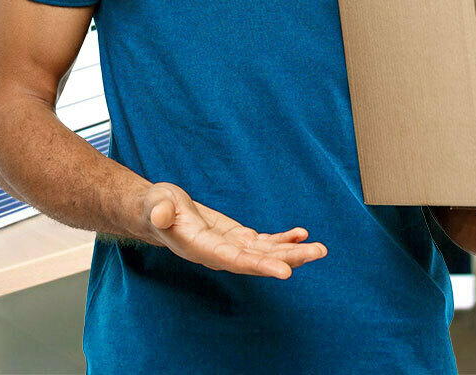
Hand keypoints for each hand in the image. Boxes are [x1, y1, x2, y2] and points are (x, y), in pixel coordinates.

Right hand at [138, 181, 327, 278]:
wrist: (158, 212)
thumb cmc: (156, 207)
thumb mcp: (156, 204)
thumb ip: (160, 211)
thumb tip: (162, 214)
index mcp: (202, 249)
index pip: (236, 261)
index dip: (261, 265)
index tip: (286, 271)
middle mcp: (220, 254)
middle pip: (259, 260)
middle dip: (289, 258)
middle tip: (317, 252)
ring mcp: (230, 247)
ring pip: (266, 253)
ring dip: (293, 251)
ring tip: (319, 248)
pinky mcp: (236, 238)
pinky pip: (263, 242)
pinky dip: (283, 239)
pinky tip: (300, 235)